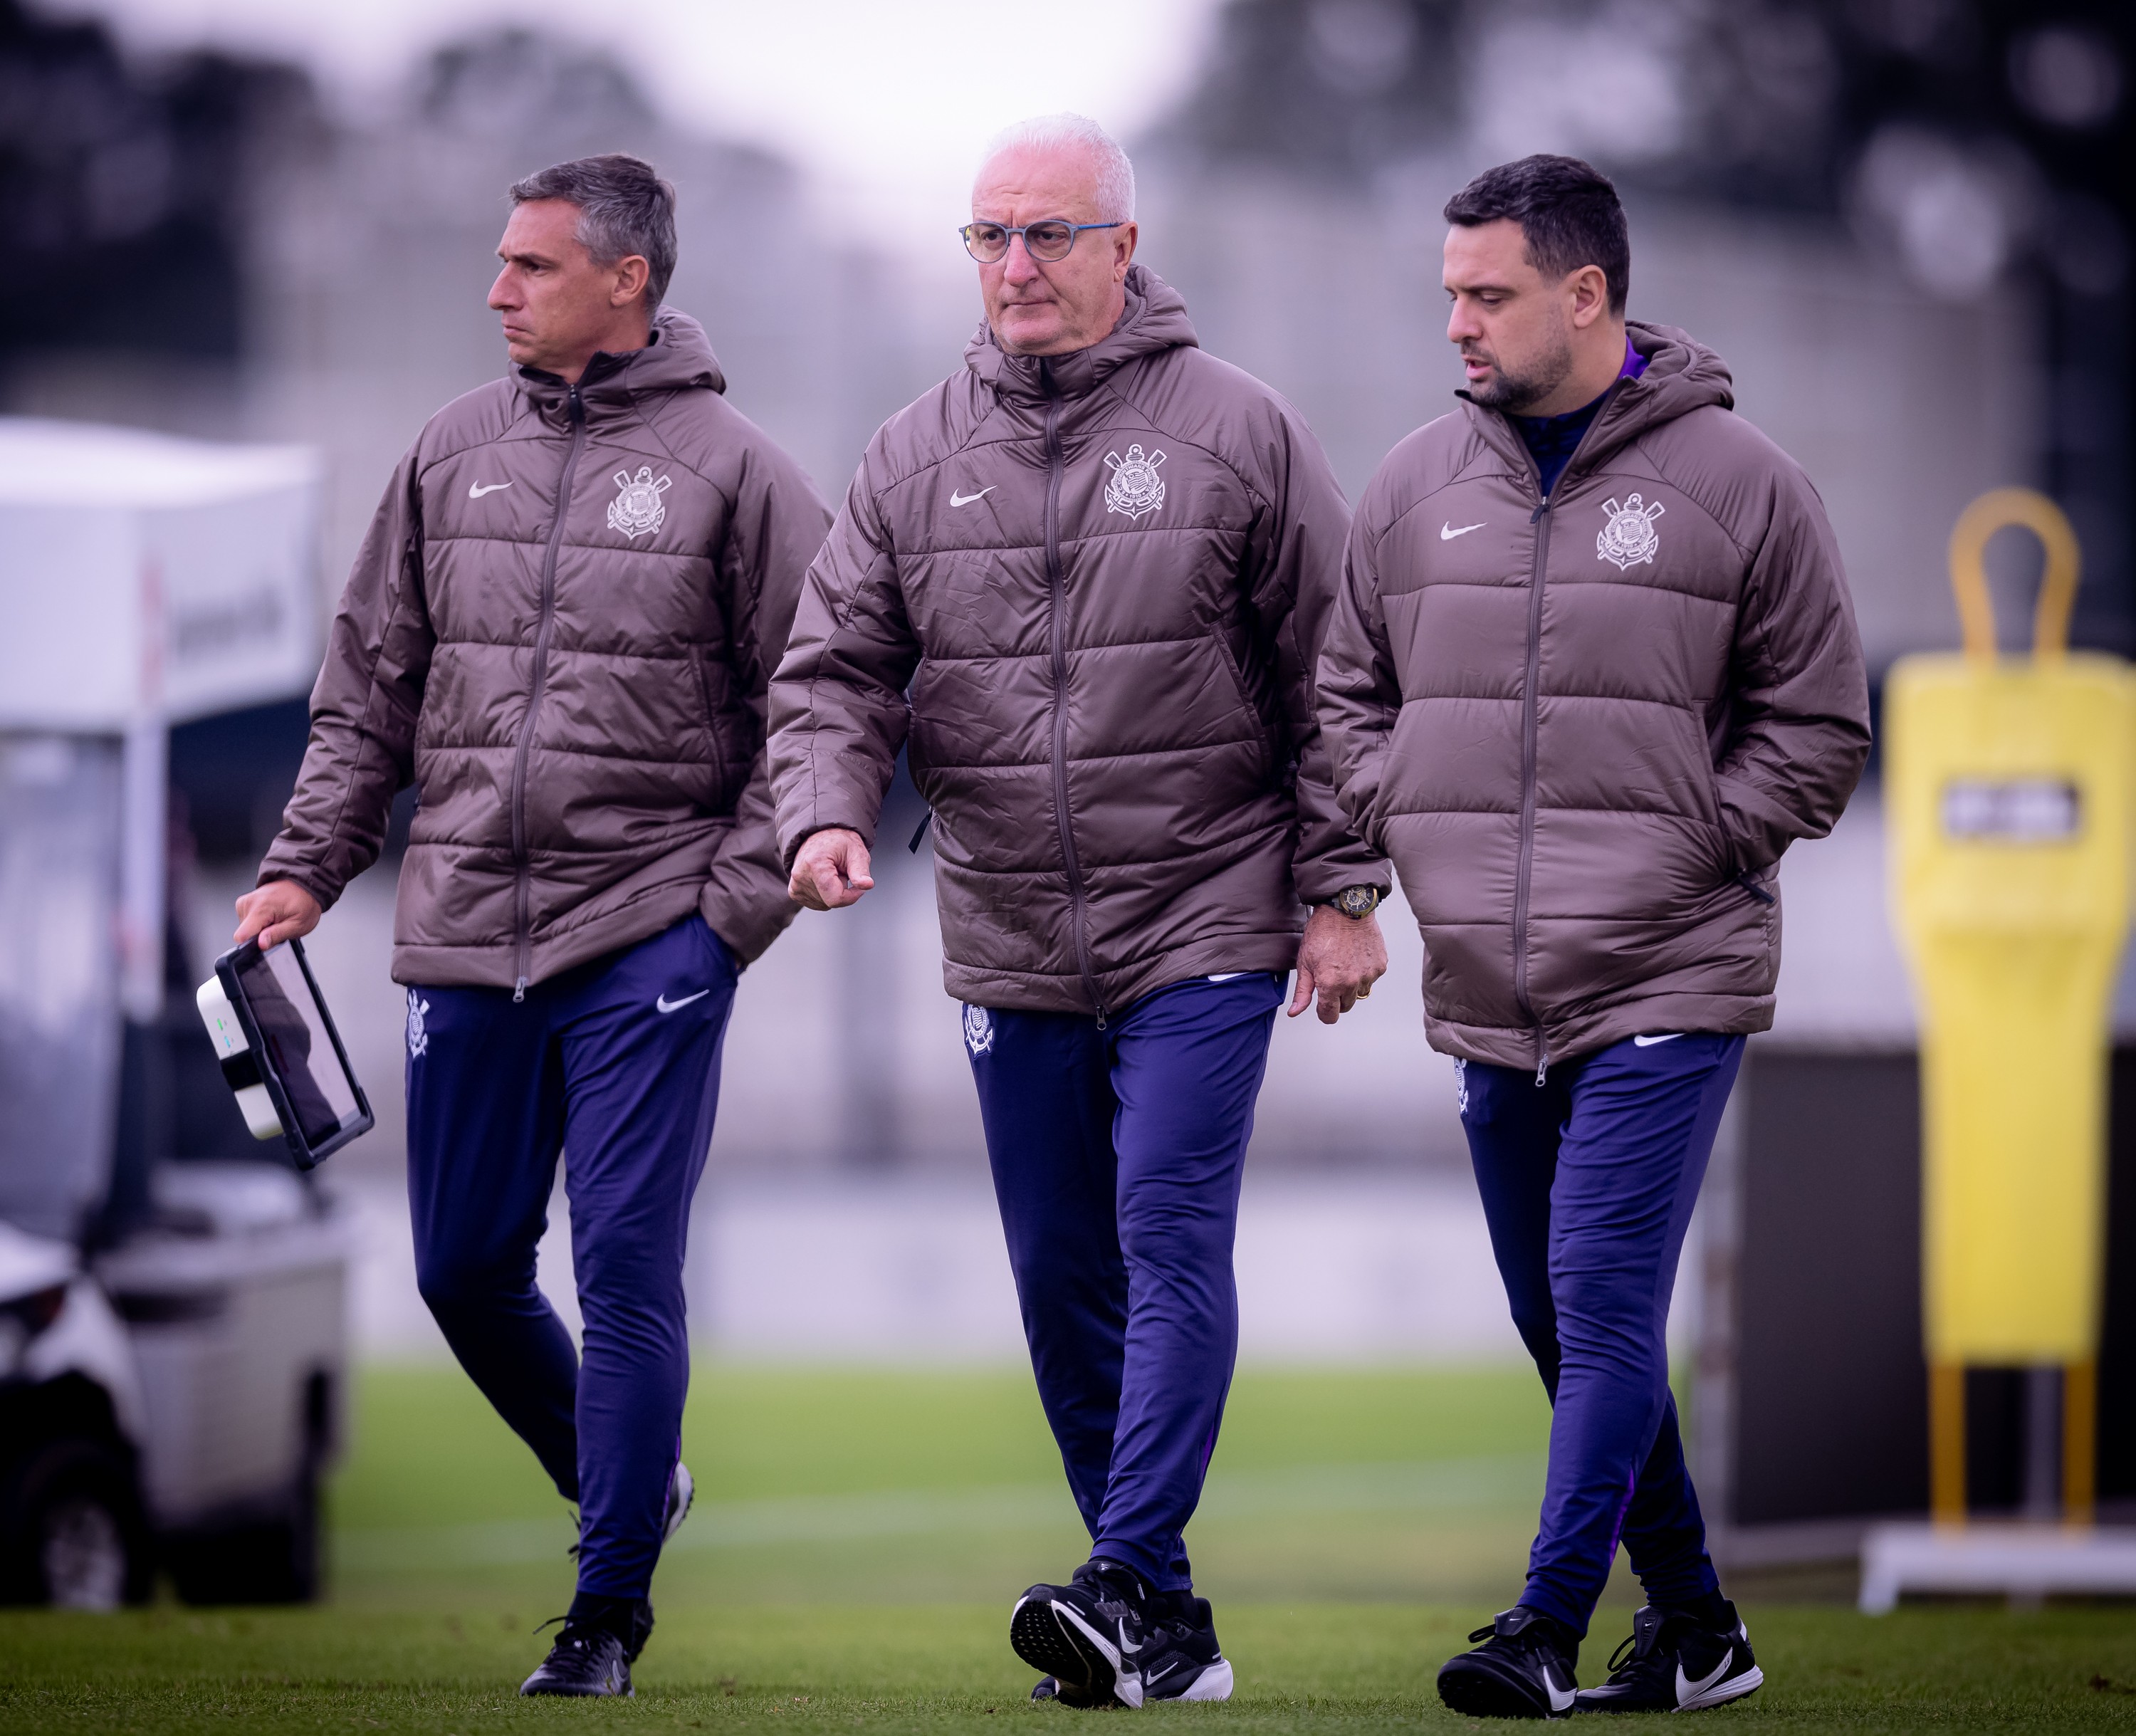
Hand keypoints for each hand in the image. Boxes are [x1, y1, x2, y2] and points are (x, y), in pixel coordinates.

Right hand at [234, 879, 321, 950]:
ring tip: (276, 919)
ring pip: (246, 928)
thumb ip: (277, 935)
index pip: (241, 935)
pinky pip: (247, 920)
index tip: (265, 941)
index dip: (252, 944)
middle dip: (261, 935)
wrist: (303, 886)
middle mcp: (249, 903)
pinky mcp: (245, 902)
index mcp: (260, 908)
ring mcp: (245, 901)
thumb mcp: (298, 925)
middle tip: (277, 926)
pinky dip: (259, 921)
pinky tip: (271, 915)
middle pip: (245, 933)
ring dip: (261, 928)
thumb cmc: (304, 902)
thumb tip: (261, 944)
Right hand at [788, 827, 874, 909]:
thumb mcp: (855, 850)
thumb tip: (867, 885)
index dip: (852, 896)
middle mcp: (800, 876)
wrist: (819, 835)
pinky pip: (817, 903)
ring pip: (824, 904)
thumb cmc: (838, 841)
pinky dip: (825, 894)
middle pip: (831, 902)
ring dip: (833, 891)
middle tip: (841, 870)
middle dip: (842, 890)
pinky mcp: (794, 891)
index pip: (835, 898)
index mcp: (814, 865)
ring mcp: (795, 885)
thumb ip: (861, 870)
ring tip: (832, 872)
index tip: (858, 884)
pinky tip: (824, 879)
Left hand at [1289, 903, 1387, 1023]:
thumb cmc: (1323, 931)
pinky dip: (1364, 973)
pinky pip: (1371, 979)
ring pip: (1360, 993)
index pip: (1330, 1016)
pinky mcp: (1380, 966)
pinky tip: (1355, 957)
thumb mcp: (1305, 962)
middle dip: (1337, 998)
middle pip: (1346, 1006)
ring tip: (1343, 964)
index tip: (1322, 1006)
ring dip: (1352, 986)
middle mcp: (1352, 982)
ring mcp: (1369, 974)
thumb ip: (1302, 991)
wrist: (1345, 909)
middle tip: (1331, 977)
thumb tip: (1295, 1011)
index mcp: (1331, 984)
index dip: (1324, 1013)